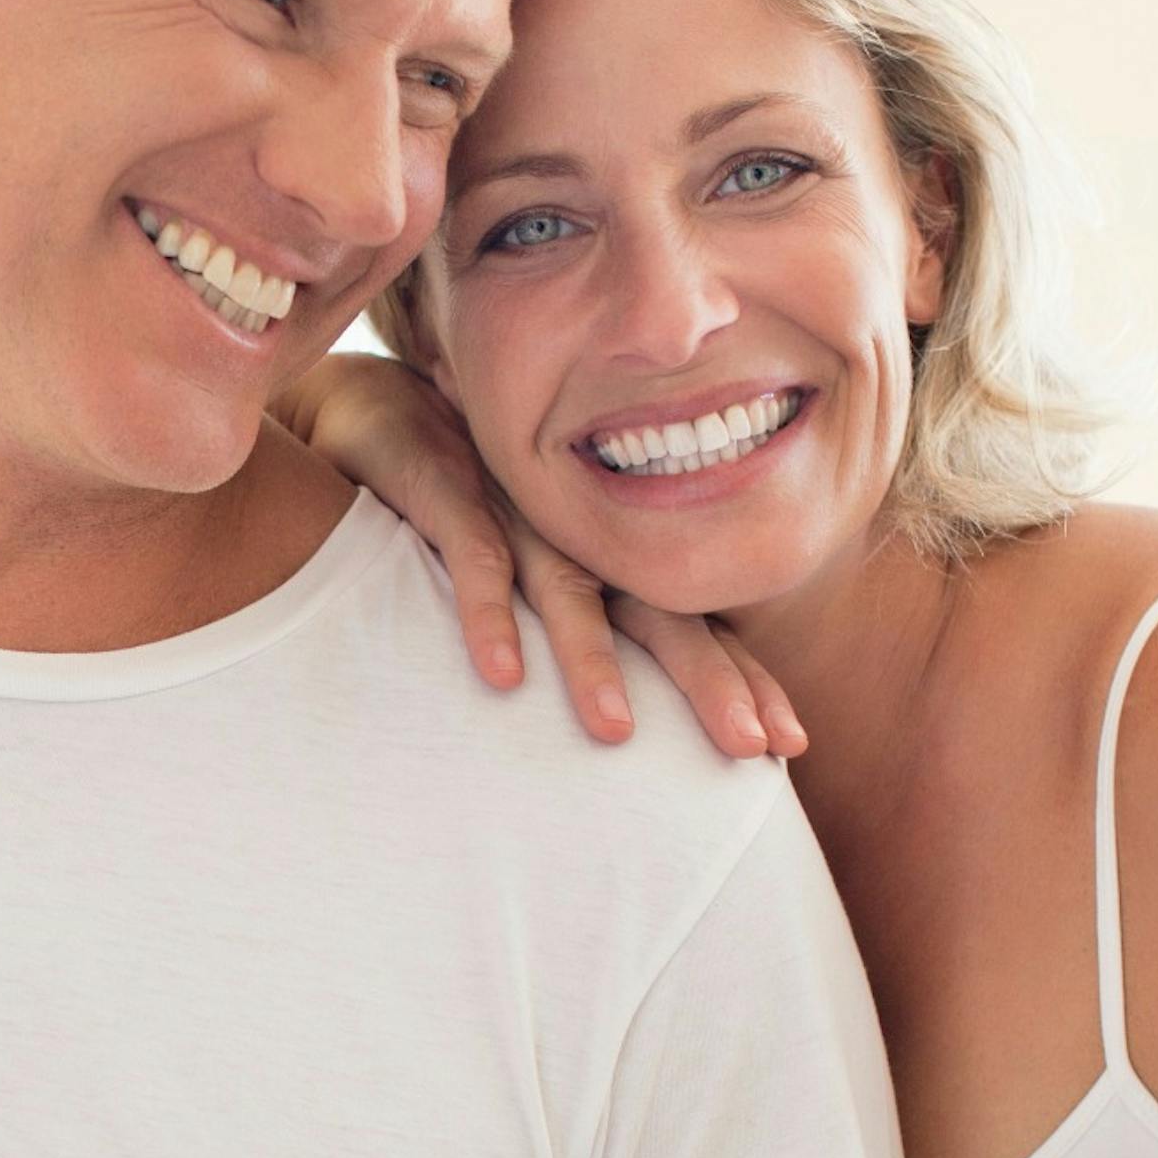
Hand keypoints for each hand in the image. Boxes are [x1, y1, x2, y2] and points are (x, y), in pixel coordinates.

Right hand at [277, 353, 802, 760]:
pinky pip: (473, 557)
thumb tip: (624, 733)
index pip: (688, 624)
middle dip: (708, 679)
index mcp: (606, 556)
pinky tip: (501, 675)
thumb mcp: (530, 568)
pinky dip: (487, 612)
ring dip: (592, 660)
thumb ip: (581, 632)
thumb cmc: (461, 506)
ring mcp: (516, 510)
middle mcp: (576, 535)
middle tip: (749, 745)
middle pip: (657, 613)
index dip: (739, 679)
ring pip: (567, 591)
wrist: (370, 410)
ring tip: (615, 732)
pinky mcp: (449, 491)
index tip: (786, 746)